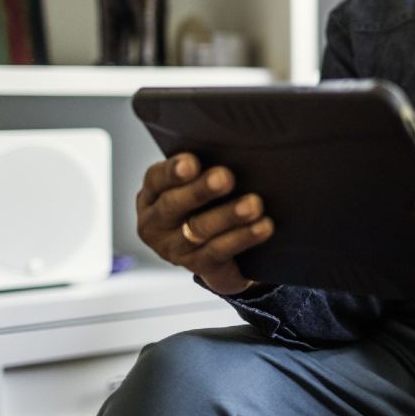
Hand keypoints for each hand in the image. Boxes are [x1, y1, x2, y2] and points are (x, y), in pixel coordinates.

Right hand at [136, 154, 274, 294]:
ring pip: (200, 229)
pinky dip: (243, 238)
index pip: (156, 179)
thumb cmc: (208, 202)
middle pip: (174, 205)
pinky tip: (263, 227)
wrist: (218, 251)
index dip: (173, 171)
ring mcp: (174, 249)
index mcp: (151, 196)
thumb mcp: (197, 184)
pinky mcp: (198, 267)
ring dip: (229, 215)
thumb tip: (234, 148)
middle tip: (226, 177)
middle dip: (201, 190)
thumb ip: (205, 168)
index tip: (192, 162)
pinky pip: (220, 251)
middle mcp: (155, 224)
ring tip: (254, 204)